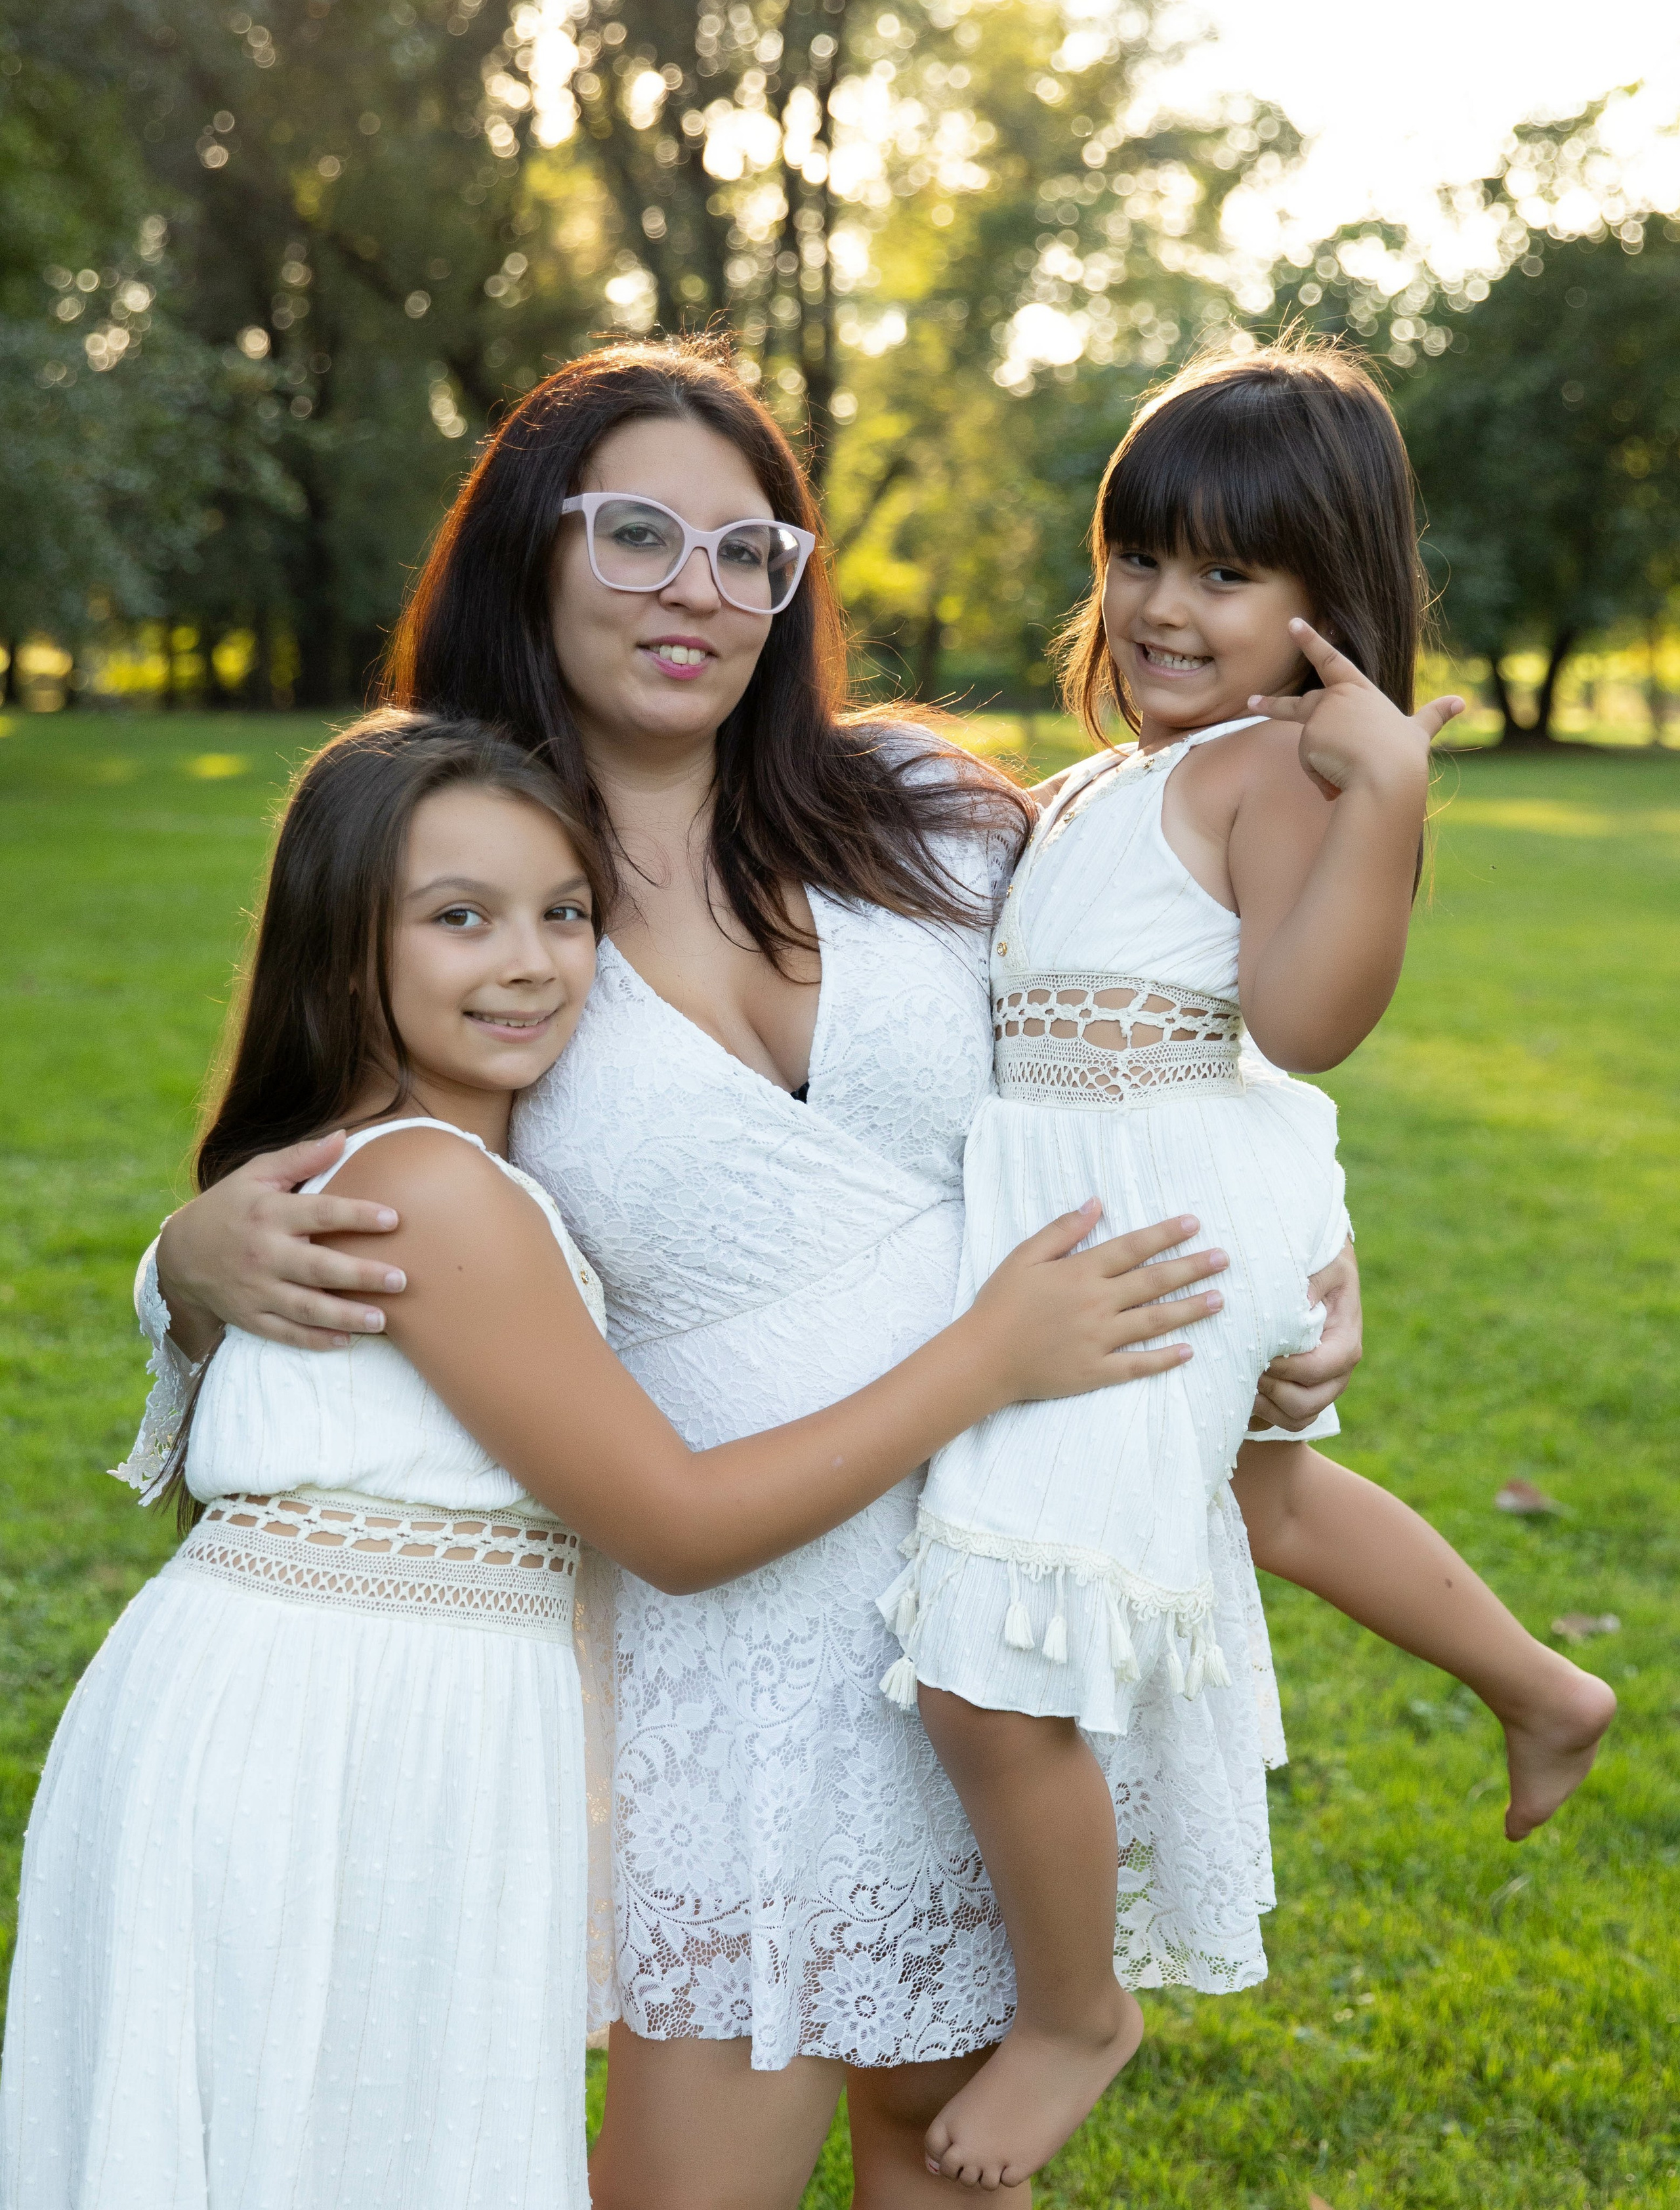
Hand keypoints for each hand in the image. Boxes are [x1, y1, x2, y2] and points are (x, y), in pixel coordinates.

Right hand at [155, 1132, 407, 1355]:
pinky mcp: (249, 1317)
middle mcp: (263, 1254)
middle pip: (319, 1267)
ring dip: (346, 1317)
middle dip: (362, 1276)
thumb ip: (299, 1158)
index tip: (394, 1219)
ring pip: (306, 1308)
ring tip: (383, 1320)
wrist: (179, 1255)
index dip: (358, 1216)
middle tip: (401, 1281)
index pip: (321, 1213)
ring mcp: (255, 1289)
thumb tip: (343, 1137)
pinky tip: (345, 1341)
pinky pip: (285, 1334)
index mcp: (269, 1213)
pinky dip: (315, 1340)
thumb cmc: (230, 1207)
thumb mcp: (255, 1174)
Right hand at [973, 1205, 1227, 1403]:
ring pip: (1155, 1321)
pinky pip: (1137, 1365)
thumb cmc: (1000, 1303)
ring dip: (1189, 1309)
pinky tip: (1188, 1352)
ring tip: (1219, 1299)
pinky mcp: (1096, 1371)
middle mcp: (1096, 1303)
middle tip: (1224, 1259)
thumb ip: (1063, 1230)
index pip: (1133, 1247)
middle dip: (1192, 1268)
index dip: (1166, 1234)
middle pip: (1154, 1282)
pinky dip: (1164, 1359)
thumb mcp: (1024, 1256)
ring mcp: (1099, 1339)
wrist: (981, 1358)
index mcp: (1080, 1272)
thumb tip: (1096, 1204)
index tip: (1195, 1224)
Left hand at [1248, 1238, 1361, 1430]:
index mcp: (1346, 1341)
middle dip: (1271, 1390)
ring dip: (1265, 1406)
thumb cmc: (1323, 1266)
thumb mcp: (1327, 1265)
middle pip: (1307, 1404)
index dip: (1286, 1367)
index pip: (1318, 1368)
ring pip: (1297, 1418)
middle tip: (1243, 1368)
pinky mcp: (1307, 1394)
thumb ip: (1315, 1281)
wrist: (1323, 1273)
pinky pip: (1289, 1421)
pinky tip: (1242, 1391)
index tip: (1258, 1352)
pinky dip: (1266, 1414)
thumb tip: (1298, 1303)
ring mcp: (1324, 1388)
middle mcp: (1338, 1372)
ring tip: (1240, 1381)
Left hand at [1250, 619, 1461, 800]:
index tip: (1293, 623)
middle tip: (1250, 702)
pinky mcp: (1307, 738)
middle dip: (1271, 704)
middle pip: (1299, 703)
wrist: (1387, 776)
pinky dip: (1323, 779)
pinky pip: (1309, 766)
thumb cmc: (1404, 755)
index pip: (1330, 660)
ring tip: (1350, 775)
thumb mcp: (1419, 732)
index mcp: (1359, 691)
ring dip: (1325, 767)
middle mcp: (1335, 698)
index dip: (1310, 640)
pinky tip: (1340, 781)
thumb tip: (1461, 702)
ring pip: (1311, 748)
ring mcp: (1319, 717)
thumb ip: (1433, 716)